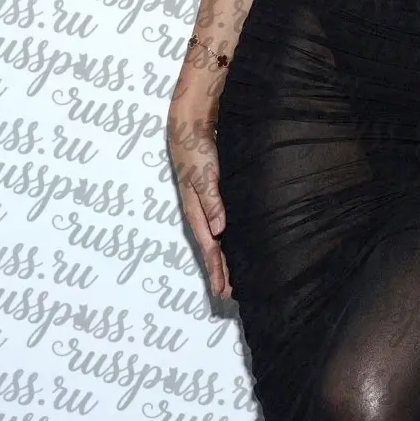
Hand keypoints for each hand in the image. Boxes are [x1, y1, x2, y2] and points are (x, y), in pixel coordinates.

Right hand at [167, 109, 231, 298]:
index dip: (216, 269)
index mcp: (196, 210)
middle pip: (211, 247)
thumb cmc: (196, 150)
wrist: (189, 126)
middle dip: (218, 270)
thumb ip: (212, 201)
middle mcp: (200, 210)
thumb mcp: (205, 176)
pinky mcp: (212, 193)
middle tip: (227, 294)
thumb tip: (219, 231)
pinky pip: (218, 222)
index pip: (209, 246)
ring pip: (215, 237)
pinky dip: (224, 237)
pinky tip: (230, 242)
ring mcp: (205, 202)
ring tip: (229, 277)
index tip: (223, 290)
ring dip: (222, 257)